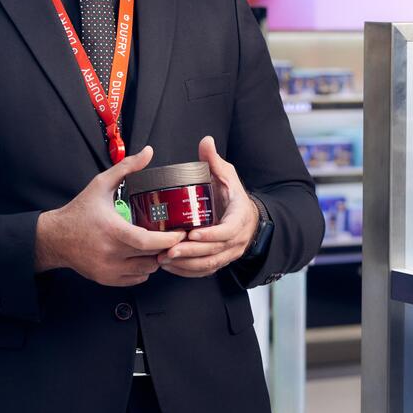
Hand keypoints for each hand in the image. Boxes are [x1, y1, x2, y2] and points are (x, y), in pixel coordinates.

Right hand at [35, 146, 186, 286]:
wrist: (55, 238)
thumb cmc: (79, 211)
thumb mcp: (101, 184)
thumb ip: (126, 167)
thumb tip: (148, 152)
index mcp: (112, 231)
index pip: (148, 242)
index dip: (168, 240)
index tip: (180, 232)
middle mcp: (110, 254)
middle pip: (152, 257)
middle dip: (167, 248)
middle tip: (174, 236)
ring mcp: (108, 269)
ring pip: (147, 270)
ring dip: (156, 258)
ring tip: (159, 245)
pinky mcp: (106, 279)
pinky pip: (136, 279)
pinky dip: (144, 269)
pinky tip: (144, 256)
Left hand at [159, 136, 259, 278]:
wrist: (248, 219)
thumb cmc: (235, 197)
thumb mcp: (228, 176)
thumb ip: (215, 161)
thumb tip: (205, 141)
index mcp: (238, 218)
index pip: (227, 231)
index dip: (211, 235)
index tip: (192, 233)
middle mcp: (235, 239)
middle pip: (213, 251)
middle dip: (190, 252)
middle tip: (168, 250)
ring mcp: (228, 253)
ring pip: (207, 264)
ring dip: (185, 264)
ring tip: (164, 259)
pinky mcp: (219, 261)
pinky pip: (204, 271)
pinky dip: (187, 271)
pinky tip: (170, 267)